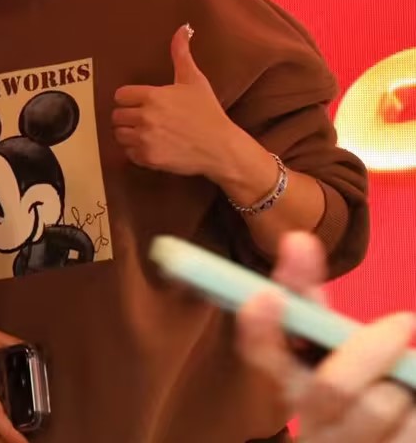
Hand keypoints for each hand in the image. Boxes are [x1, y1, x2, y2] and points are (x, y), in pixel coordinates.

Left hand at [112, 24, 238, 177]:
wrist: (222, 148)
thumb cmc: (208, 112)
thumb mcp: (194, 80)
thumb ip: (181, 54)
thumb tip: (182, 28)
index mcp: (152, 96)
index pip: (120, 95)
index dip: (130, 99)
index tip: (142, 103)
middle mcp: (145, 117)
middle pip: (117, 115)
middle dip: (128, 116)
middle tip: (145, 119)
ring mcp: (146, 139)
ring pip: (119, 134)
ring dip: (129, 134)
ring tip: (146, 132)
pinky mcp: (148, 158)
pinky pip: (128, 153)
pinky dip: (136, 151)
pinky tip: (152, 146)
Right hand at [237, 232, 415, 442]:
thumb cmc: (348, 388)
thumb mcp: (326, 343)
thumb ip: (308, 295)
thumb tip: (298, 239)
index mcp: (290, 388)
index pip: (262, 357)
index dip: (260, 329)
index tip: (266, 295)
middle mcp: (313, 427)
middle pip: (332, 388)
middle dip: (369, 351)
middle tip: (403, 319)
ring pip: (381, 409)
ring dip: (405, 386)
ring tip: (408, 378)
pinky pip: (411, 431)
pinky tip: (413, 401)